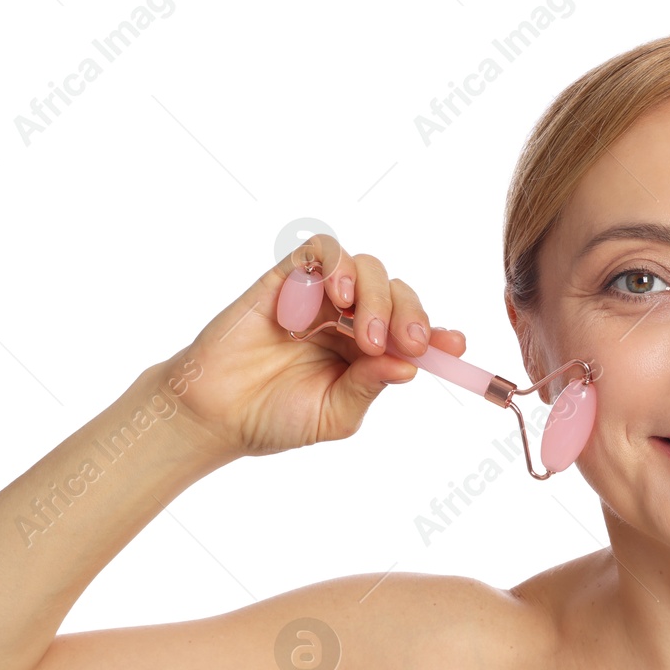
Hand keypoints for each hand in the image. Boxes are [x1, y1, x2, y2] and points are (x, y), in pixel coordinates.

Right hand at [160, 234, 467, 460]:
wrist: (215, 414)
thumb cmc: (274, 419)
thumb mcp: (334, 416)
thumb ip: (369, 387)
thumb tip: (409, 367)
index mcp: (368, 353)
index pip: (413, 332)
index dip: (439, 334)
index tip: (454, 346)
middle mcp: (349, 320)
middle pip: (396, 293)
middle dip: (410, 314)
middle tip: (408, 343)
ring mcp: (320, 297)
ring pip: (367, 268)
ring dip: (375, 295)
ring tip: (363, 333)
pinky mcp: (288, 279)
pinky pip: (323, 251)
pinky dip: (338, 265)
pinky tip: (335, 299)